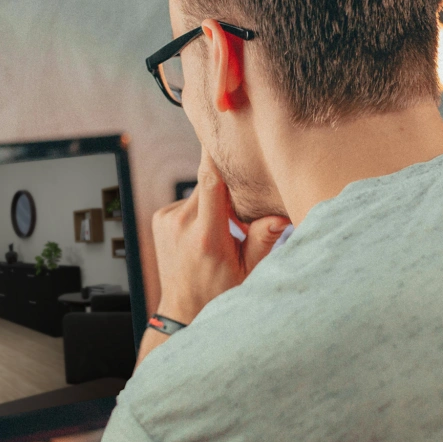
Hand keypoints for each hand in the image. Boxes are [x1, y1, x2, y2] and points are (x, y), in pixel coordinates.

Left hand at [152, 148, 289, 323]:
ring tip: (221, 230)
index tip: (221, 132)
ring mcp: (167, 219)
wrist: (182, 309)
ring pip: (199, 191)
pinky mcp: (159, 218)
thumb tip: (283, 216)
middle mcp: (182, 224)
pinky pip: (187, 201)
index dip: (215, 155)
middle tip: (240, 209)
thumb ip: (263, 239)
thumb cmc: (219, 291)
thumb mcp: (248, 270)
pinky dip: (198, 209)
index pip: (211, 183)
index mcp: (206, 236)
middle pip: (210, 185)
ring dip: (213, 201)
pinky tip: (202, 232)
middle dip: (228, 189)